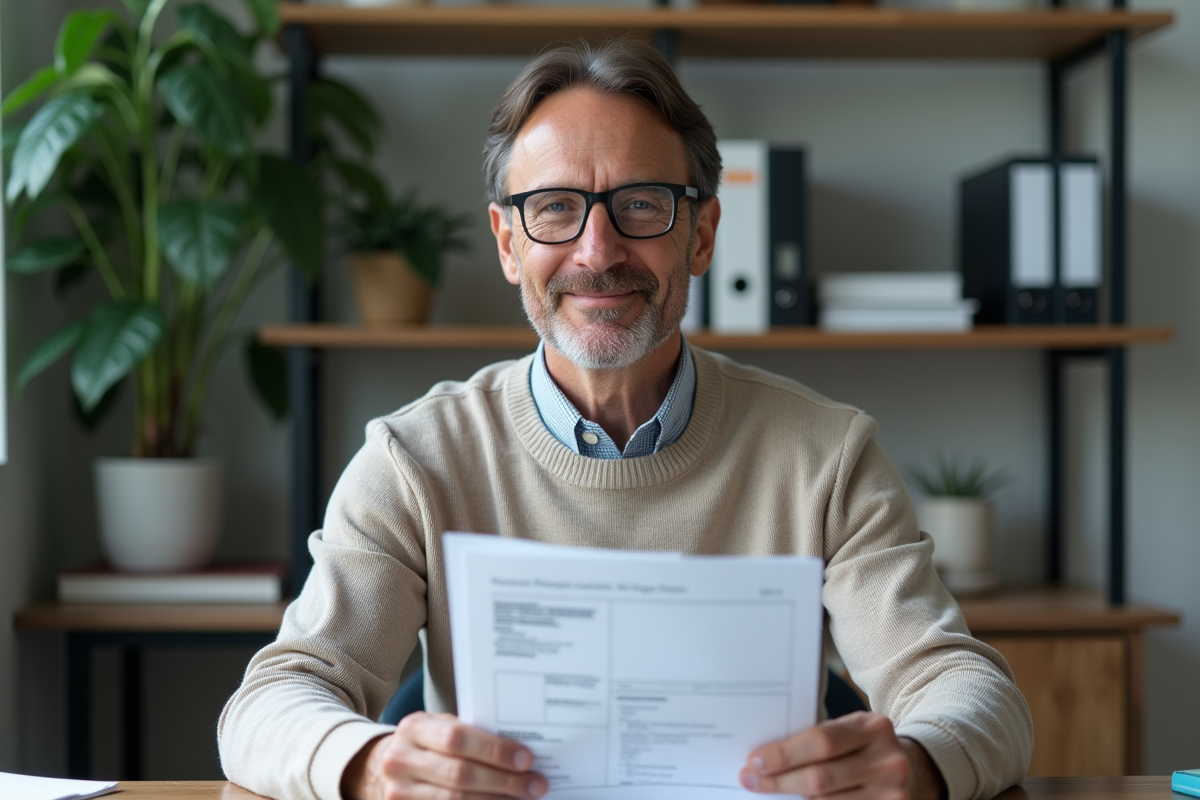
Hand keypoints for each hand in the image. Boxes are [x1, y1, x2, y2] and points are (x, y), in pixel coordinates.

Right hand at [341, 712, 547, 799]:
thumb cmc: (427, 743)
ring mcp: (399, 792)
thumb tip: (522, 749)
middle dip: (504, 782)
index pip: (457, 738)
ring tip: (524, 799)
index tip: (526, 759)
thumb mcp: (439, 727)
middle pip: (459, 775)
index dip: (494, 750)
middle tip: (536, 785)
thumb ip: (470, 733)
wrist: (385, 765)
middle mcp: (400, 760)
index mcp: (414, 728)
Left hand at [738, 711, 946, 799]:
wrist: (914, 770)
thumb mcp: (851, 731)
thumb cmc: (865, 747)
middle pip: (821, 779)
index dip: (784, 754)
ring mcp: (893, 794)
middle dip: (780, 782)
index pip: (821, 741)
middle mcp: (888, 761)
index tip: (755, 762)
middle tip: (750, 781)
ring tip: (769, 795)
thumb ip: (819, 740)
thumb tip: (766, 759)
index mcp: (873, 728)